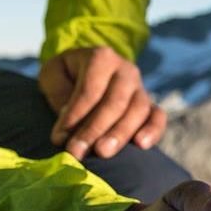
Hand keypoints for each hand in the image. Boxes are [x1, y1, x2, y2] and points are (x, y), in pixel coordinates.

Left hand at [40, 46, 165, 159]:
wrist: (86, 73)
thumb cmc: (66, 76)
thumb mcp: (52, 75)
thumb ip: (59, 93)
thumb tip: (69, 119)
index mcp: (101, 57)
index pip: (90, 90)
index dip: (75, 115)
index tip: (58, 138)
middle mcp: (126, 70)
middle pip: (115, 101)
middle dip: (95, 129)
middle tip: (77, 152)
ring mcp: (140, 88)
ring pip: (138, 111)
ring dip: (120, 134)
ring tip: (103, 153)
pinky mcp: (150, 105)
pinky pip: (158, 117)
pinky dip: (153, 131)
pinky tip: (141, 145)